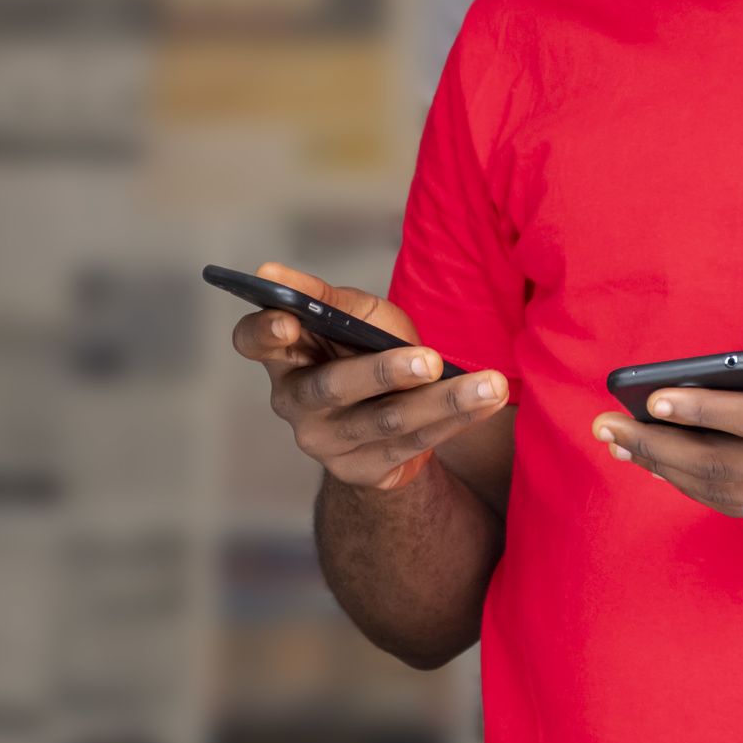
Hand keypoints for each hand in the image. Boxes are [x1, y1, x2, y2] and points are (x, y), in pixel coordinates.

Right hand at [233, 262, 508, 490]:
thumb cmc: (363, 346)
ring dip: (444, 401)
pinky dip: (458, 418)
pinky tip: (489, 400)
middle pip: (332, 388)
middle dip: (383, 372)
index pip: (252, 341)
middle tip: (430, 360)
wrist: (389, 414)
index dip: (263, 333)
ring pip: (387, 421)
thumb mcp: (349, 314)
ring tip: (491, 385)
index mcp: (284, 354)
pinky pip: (416, 443)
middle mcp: (295, 402)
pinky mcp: (363, 469)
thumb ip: (321, 296)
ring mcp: (327, 441)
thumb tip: (269, 274)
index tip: (288, 321)